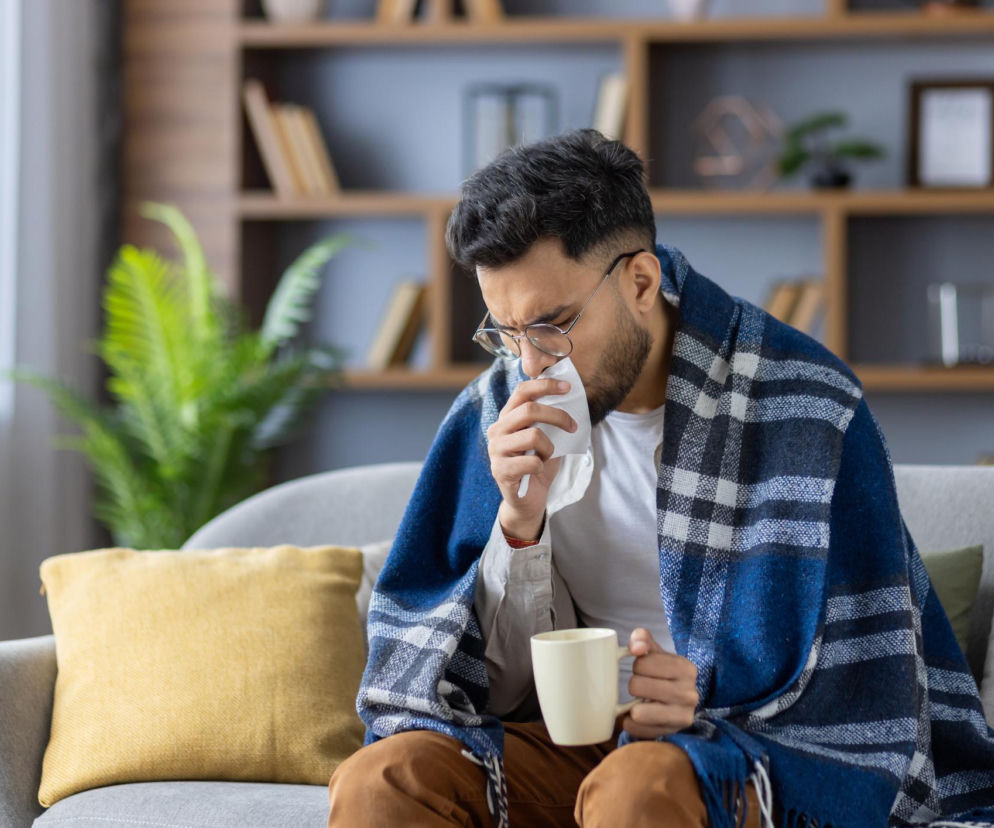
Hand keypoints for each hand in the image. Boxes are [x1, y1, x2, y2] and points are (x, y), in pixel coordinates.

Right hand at [487, 377, 576, 539]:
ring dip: (549, 447)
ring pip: (533, 435)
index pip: (522, 391)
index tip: (568, 387)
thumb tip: (569, 398)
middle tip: (573, 426)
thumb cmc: (537, 464)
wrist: (528, 499)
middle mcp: (497, 430)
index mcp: (506, 417)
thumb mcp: (546, 437)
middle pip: (530, 409)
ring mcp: (496, 450)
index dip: (545, 384)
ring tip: (547, 456)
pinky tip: (537, 471)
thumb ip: (548, 419)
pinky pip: (532, 462)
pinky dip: (542, 466)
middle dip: (558, 416)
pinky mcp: (500, 471)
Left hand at [622, 627, 698, 739]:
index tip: (645, 669)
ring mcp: (682, 717)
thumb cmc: (662, 673)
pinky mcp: (671, 734)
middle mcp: (689, 694)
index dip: (637, 665)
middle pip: (636, 686)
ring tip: (641, 701)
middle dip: (634, 685)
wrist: (677, 703)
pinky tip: (639, 716)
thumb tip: (636, 647)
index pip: (642, 663)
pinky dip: (631, 723)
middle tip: (643, 687)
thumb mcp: (655, 652)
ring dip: (632, 706)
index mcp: (686, 668)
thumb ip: (642, 638)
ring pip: (637, 712)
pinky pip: (636, 729)